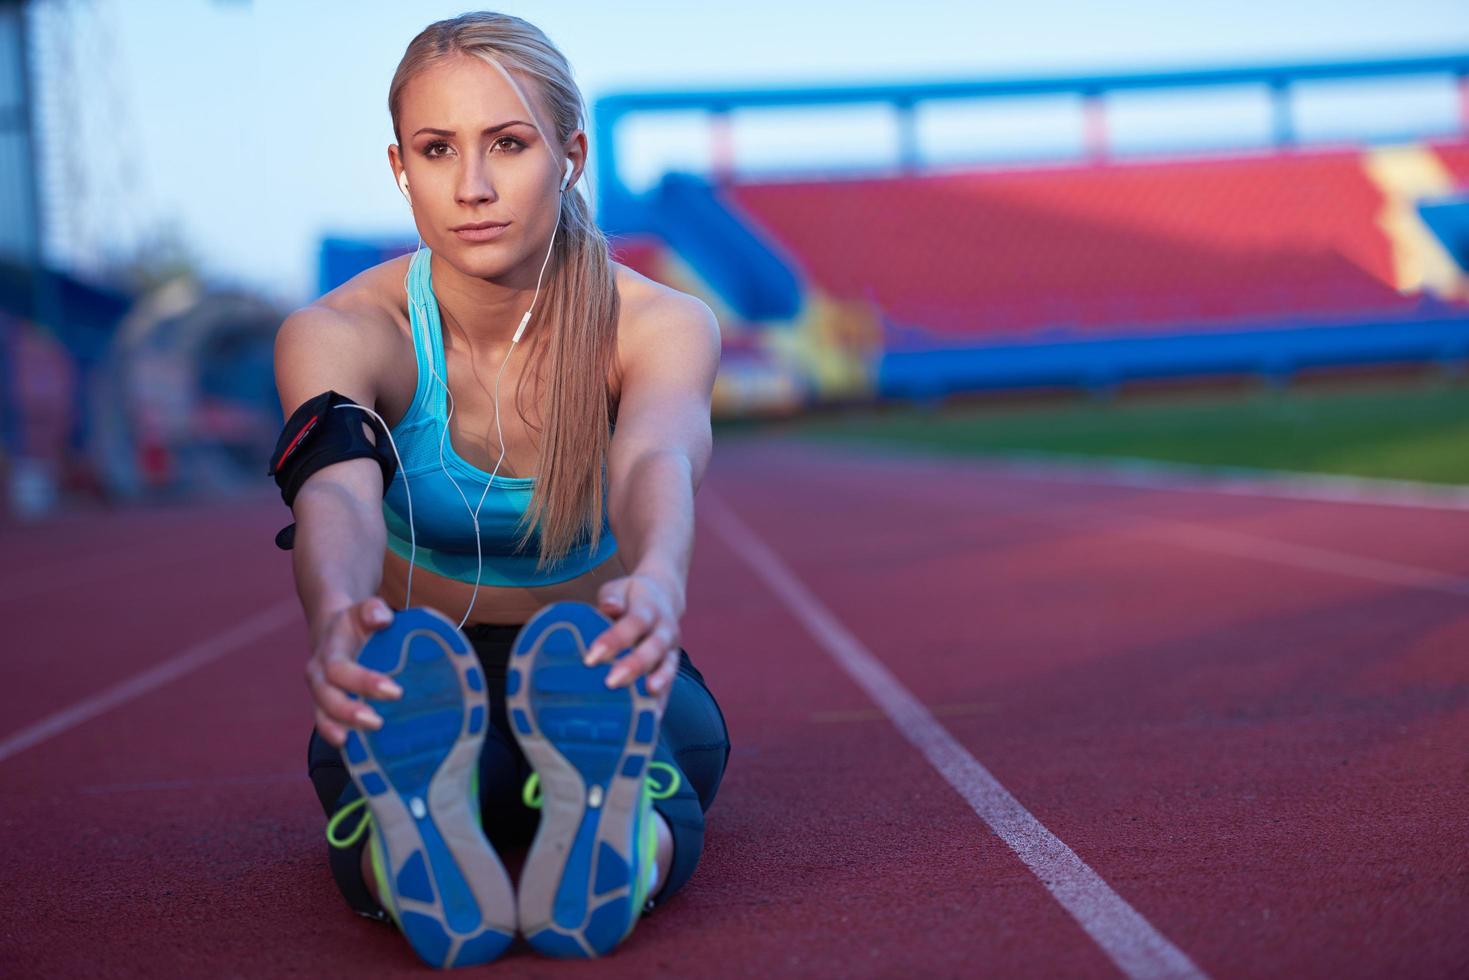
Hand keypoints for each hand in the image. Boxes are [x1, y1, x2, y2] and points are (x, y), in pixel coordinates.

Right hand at [305, 596, 403, 747]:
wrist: (334, 633)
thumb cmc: (357, 624)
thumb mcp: (364, 610)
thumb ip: (372, 610)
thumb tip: (381, 618)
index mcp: (329, 653)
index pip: (340, 669)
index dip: (363, 682)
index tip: (395, 691)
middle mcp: (319, 677)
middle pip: (327, 698)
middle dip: (350, 712)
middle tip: (378, 723)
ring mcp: (320, 696)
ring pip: (322, 717)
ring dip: (341, 731)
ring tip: (364, 746)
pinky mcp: (326, 710)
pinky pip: (329, 728)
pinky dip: (341, 740)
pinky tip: (362, 754)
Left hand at [587, 571, 684, 694]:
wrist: (664, 595)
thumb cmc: (630, 597)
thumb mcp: (620, 589)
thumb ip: (613, 598)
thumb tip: (609, 607)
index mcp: (649, 608)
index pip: (633, 623)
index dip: (614, 639)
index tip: (591, 657)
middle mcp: (665, 629)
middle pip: (654, 648)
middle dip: (634, 665)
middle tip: (611, 682)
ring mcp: (672, 649)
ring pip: (668, 667)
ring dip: (657, 683)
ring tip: (645, 700)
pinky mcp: (672, 665)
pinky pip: (670, 685)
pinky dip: (662, 702)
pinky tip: (652, 720)